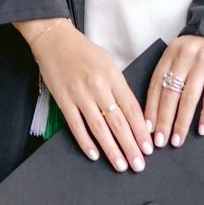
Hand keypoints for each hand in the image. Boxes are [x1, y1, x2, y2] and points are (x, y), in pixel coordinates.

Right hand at [14, 18, 152, 171]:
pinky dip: (85, 142)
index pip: (132, 108)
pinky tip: (94, 155)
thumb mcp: (108, 63)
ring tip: (121, 165)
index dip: (141, 130)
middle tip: (139, 165)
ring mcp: (80, 94)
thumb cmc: (84, 51)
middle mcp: (98, 87)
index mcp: (113, 76)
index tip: (148, 148)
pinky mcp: (63, 100)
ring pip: (99, 128)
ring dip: (111, 149)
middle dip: (130, 146)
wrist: (54, 39)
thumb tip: (133, 114)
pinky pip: (76, 125)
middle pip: (118, 122)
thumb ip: (119, 87)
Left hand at [145, 35, 203, 147]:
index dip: (150, 108)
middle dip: (163, 121)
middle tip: (159, 142)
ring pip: (188, 98)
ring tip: (177, 140)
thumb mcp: (185, 52)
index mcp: (171, 53)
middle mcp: (185, 56)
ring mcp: (203, 60)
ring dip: (181, 122)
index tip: (146, 129)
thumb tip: (161, 107)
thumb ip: (174, 70)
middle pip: (169, 94)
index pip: (156, 84)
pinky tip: (202, 129)